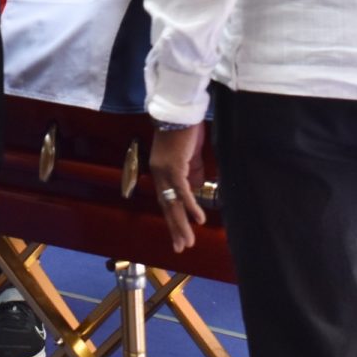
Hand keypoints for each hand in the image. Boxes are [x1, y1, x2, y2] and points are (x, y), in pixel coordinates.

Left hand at [148, 123, 207, 252]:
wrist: (179, 110)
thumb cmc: (185, 129)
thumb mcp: (189, 153)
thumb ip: (191, 170)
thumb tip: (196, 188)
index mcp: (160, 171)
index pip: (165, 199)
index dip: (171, 217)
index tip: (177, 233)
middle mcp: (159, 173)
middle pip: (167, 206)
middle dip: (175, 228)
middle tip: (181, 247)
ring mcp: (165, 171)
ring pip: (173, 203)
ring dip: (181, 224)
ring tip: (188, 242)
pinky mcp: (174, 167)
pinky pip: (182, 192)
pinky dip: (190, 207)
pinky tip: (198, 220)